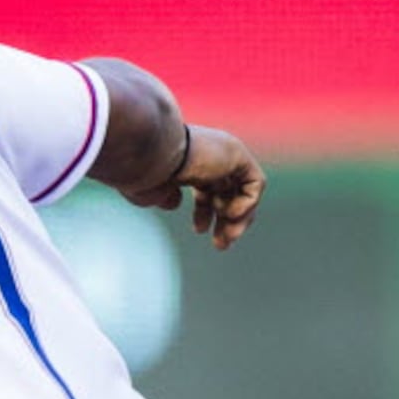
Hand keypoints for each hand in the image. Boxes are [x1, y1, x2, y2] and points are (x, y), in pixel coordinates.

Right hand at [121, 125, 264, 250]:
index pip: (208, 187)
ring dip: (239, 219)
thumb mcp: (153, 193)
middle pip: (228, 191)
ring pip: (244, 190)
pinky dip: (247, 203)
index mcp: (190, 162)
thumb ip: (166, 198)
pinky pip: (255, 183)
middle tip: (221, 245)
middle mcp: (211, 155)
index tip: (200, 231)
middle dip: (226, 221)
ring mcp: (226, 153)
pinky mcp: (237, 154)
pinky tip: (228, 214)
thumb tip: (174, 204)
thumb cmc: (143, 173)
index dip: (205, 212)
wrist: (149, 152)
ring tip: (228, 238)